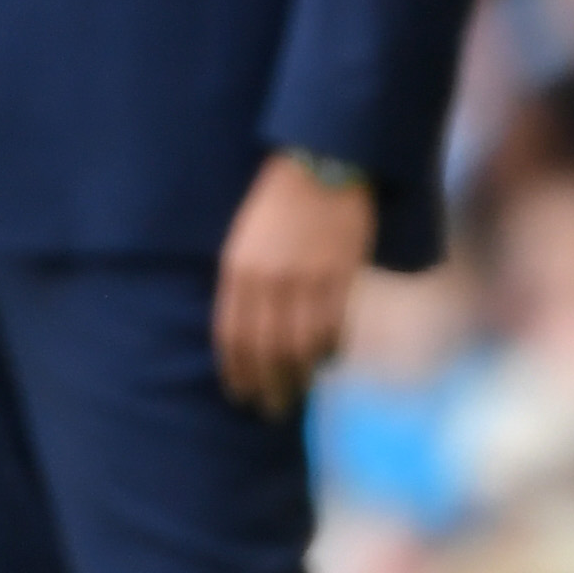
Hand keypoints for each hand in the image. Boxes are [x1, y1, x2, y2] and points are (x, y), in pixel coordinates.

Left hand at [215, 152, 373, 416]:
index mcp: (237, 269)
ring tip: (301, 393)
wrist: (321, 162)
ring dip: (301, 376)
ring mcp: (307, 278)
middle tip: (272, 410)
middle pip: (266, 351)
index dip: (236, 373)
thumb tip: (251, 334)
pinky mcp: (341, 274)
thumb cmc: (277, 202)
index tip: (240, 397)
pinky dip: (331, 350)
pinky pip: (334, 326)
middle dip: (268, 387)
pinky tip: (328, 360)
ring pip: (302, 346)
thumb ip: (244, 285)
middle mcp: (269, 279)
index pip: (231, 338)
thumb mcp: (243, 241)